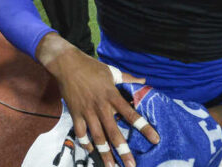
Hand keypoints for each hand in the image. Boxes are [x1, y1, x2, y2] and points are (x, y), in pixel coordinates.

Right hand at [37, 34, 159, 166]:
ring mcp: (87, 112)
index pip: (131, 114)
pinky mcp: (75, 113)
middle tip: (131, 165)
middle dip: (123, 150)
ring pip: (97, 137)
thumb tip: (144, 81)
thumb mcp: (112, 71)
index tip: (155, 139)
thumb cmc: (91, 67)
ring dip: (104, 153)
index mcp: (112, 95)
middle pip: (114, 132)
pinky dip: (86, 143)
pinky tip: (92, 150)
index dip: (144, 127)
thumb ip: (128, 78)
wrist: (66, 64)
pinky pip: (81, 133)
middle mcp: (101, 106)